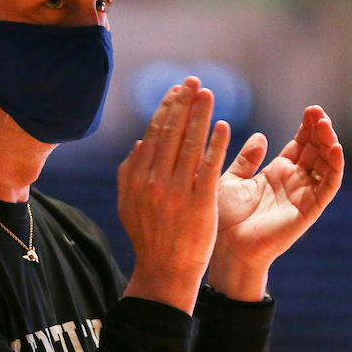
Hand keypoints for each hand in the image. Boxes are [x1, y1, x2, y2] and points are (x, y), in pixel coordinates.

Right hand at [118, 77, 230, 314]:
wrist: (165, 271)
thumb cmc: (149, 236)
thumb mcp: (128, 204)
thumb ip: (130, 173)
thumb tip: (140, 142)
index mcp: (136, 178)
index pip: (153, 133)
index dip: (167, 108)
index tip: (178, 89)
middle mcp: (154, 181)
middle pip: (171, 133)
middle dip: (183, 103)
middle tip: (194, 81)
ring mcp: (177, 192)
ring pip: (190, 144)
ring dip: (199, 115)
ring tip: (208, 93)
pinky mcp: (200, 203)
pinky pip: (209, 166)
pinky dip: (215, 143)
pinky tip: (222, 126)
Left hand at [207, 106, 344, 300]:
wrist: (226, 248)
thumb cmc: (224, 218)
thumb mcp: (232, 180)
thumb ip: (247, 159)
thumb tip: (261, 136)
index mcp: (276, 174)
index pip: (300, 145)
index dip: (307, 127)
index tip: (310, 108)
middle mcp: (294, 182)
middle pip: (316, 151)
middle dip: (320, 130)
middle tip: (318, 111)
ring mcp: (303, 195)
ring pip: (325, 165)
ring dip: (329, 143)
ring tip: (325, 124)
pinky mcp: (309, 209)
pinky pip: (327, 186)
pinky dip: (334, 167)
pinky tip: (335, 148)